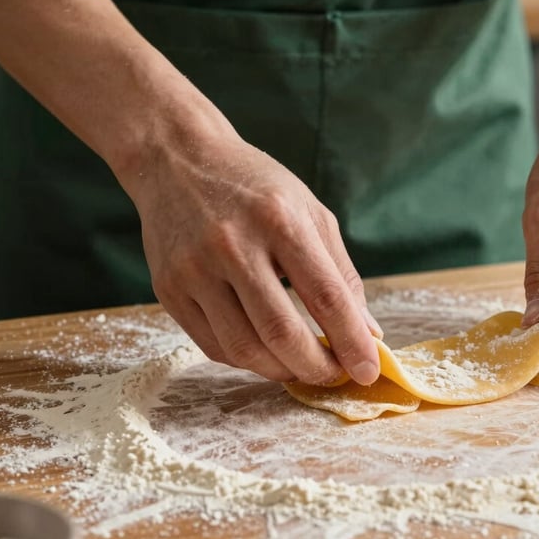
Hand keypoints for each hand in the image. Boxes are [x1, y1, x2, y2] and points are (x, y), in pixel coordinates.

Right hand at [121, 108, 381, 385]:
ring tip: (301, 366)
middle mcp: (233, 245)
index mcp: (279, 219)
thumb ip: (341, 273)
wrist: (178, 162)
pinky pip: (213, 345)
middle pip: (282, 332)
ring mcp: (194, 269)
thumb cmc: (255, 187)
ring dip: (282, 371)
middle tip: (335, 376)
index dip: (352, 342)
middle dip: (317, 368)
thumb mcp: (309, 212)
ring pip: (244, 348)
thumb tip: (368, 333)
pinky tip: (266, 352)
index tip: (369, 370)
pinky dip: (247, 359)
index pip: (325, 296)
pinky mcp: (169, 289)